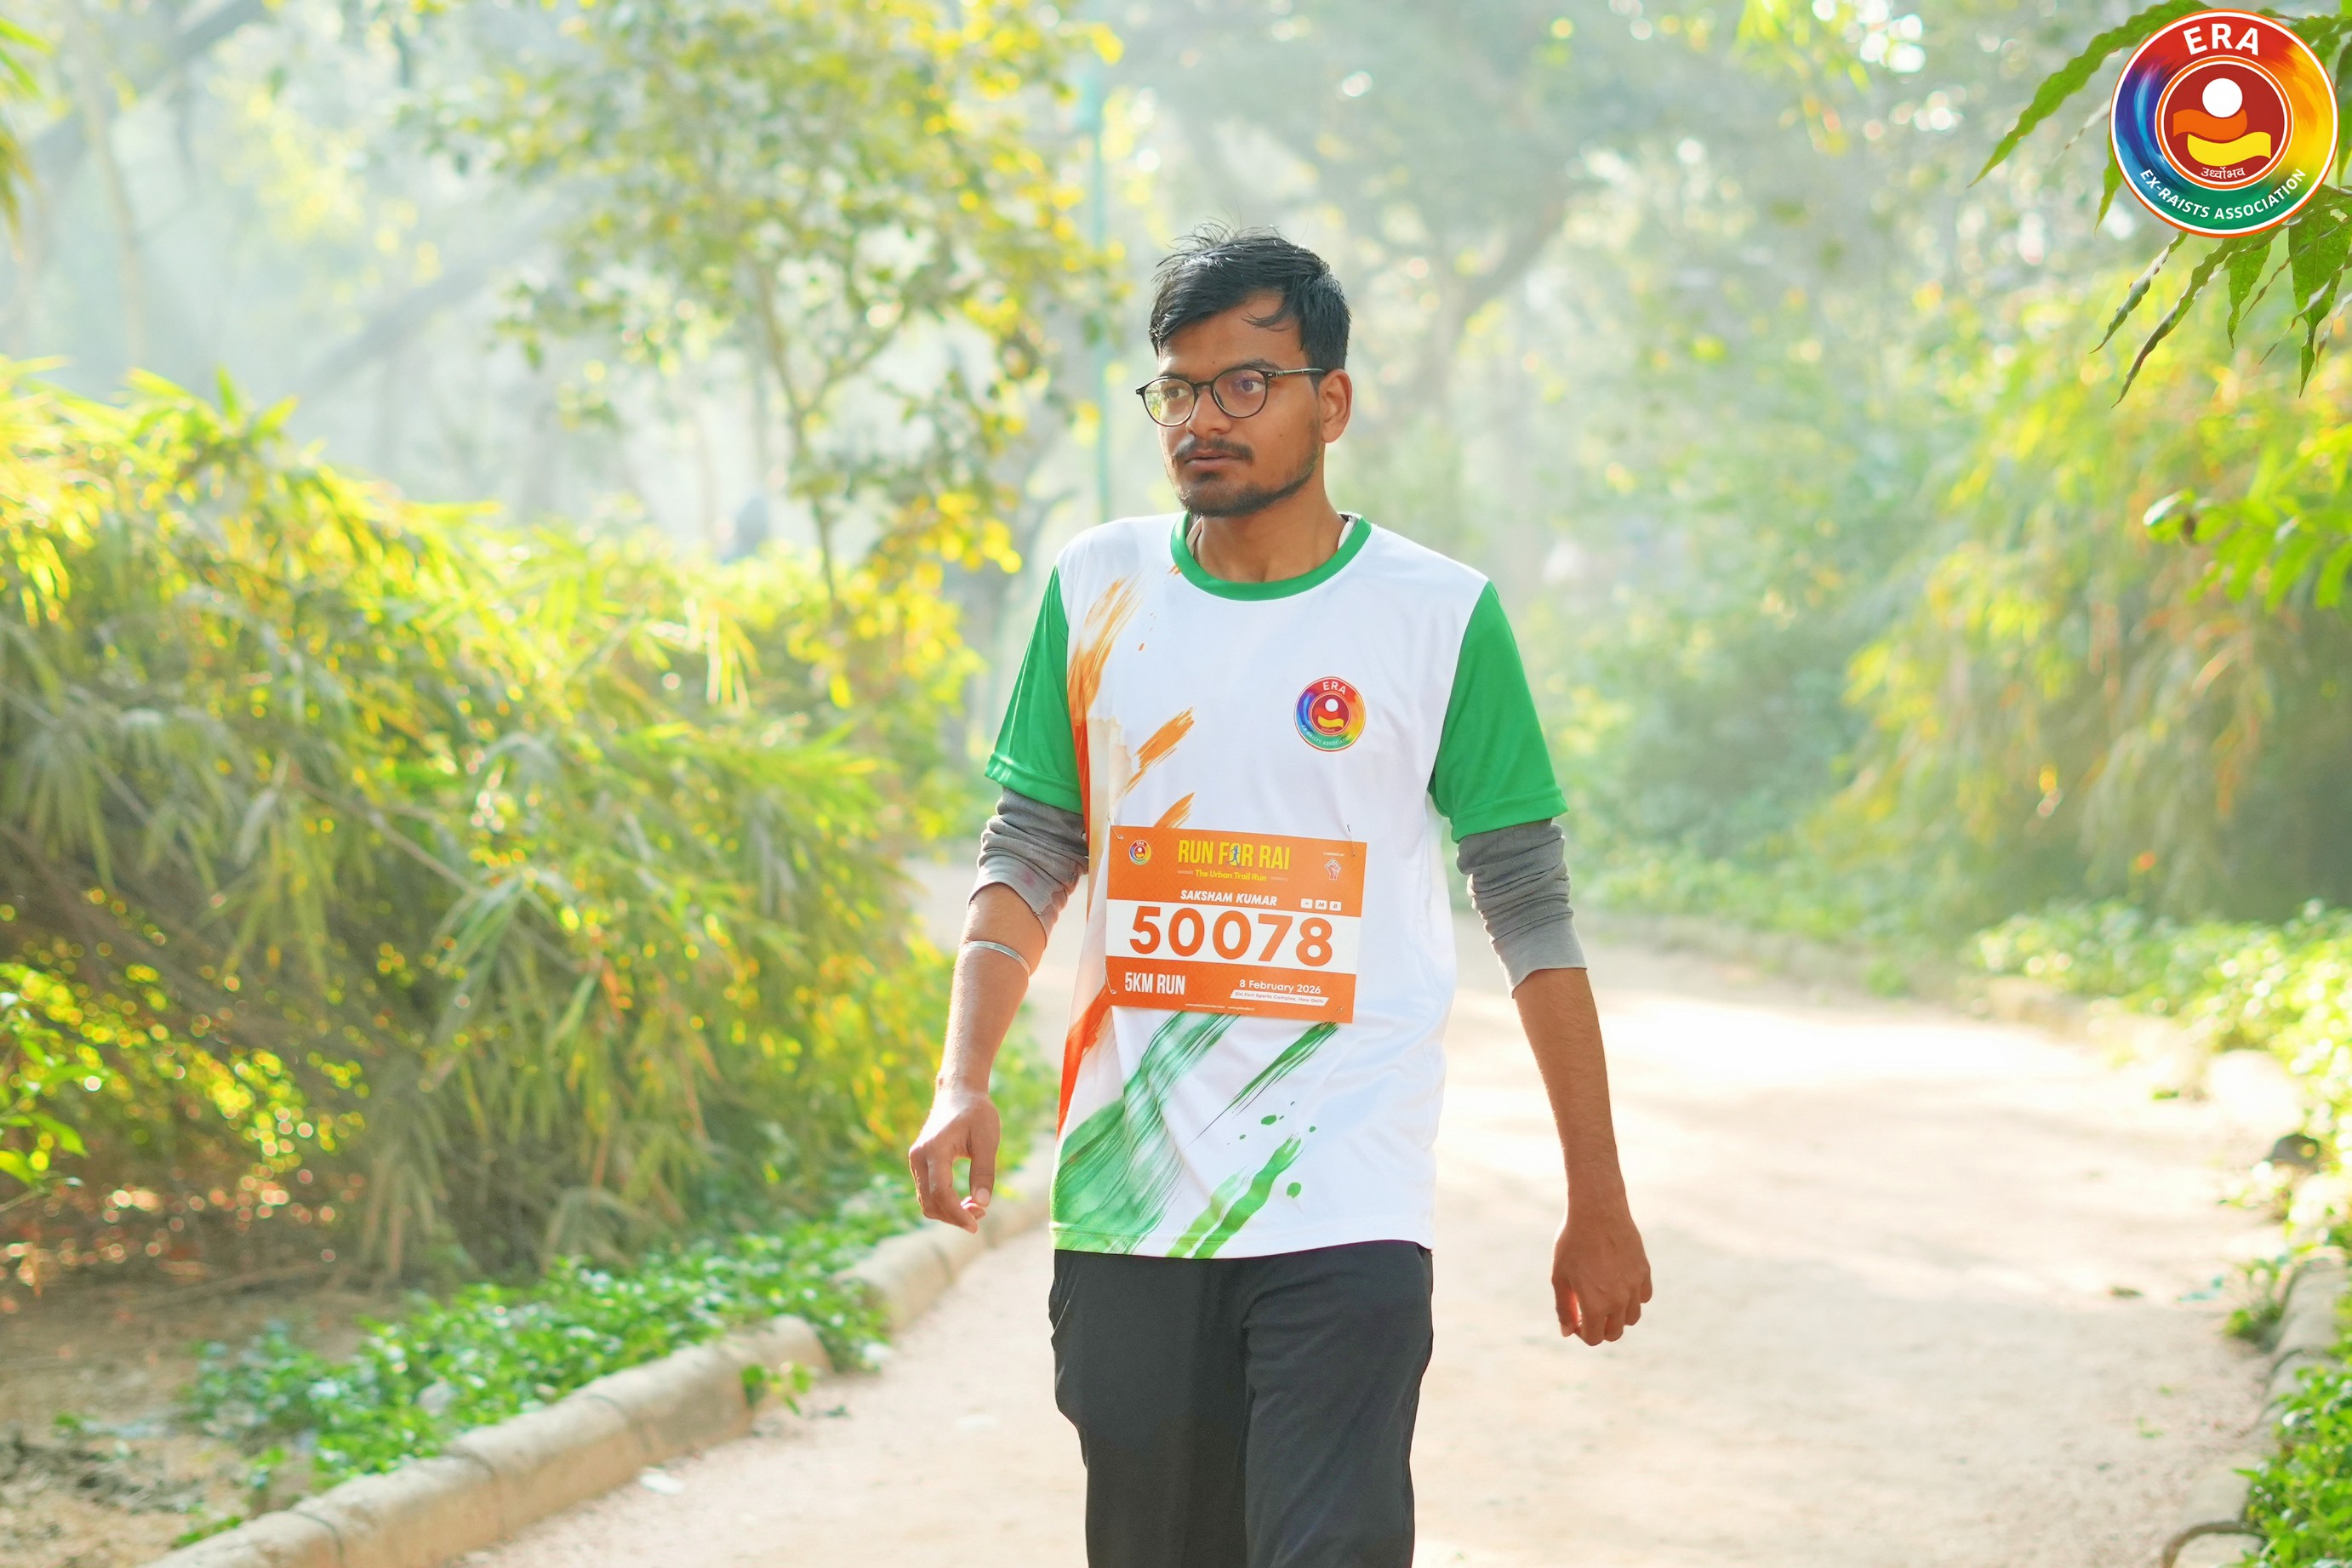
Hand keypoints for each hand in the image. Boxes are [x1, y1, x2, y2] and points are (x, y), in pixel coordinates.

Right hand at [908, 1084, 1000, 1232]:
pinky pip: (927, 1192)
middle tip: (982, 1214)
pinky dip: (944, 1203)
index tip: (975, 1225)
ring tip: (977, 1208)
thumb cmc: (977, 1113)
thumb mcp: (987, 1140)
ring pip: (926, 1201)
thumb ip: (984, 1171)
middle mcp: (918, 1157)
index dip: (957, 1214)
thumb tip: (982, 1204)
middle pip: (930, 1202)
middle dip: (954, 1216)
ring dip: (949, 1212)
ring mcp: (916, 1160)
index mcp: (934, 1150)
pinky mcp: (919, 1163)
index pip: (940, 1193)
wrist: (959, 1093)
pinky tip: (965, 1201)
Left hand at [1552, 1192, 1650, 1344]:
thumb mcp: (1559, 1276)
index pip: (1594, 1338)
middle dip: (1600, 1328)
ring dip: (1618, 1315)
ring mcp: (1635, 1286)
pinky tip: (1618, 1284)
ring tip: (1603, 1297)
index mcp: (1596, 1305)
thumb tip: (1567, 1332)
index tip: (1575, 1318)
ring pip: (1632, 1318)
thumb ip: (1563, 1308)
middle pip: (1615, 1333)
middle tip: (1588, 1311)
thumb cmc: (1572, 1243)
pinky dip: (1633, 1298)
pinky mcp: (1644, 1272)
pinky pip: (1643, 1297)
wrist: (1597, 1211)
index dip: (1581, 1333)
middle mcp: (1620, 1300)